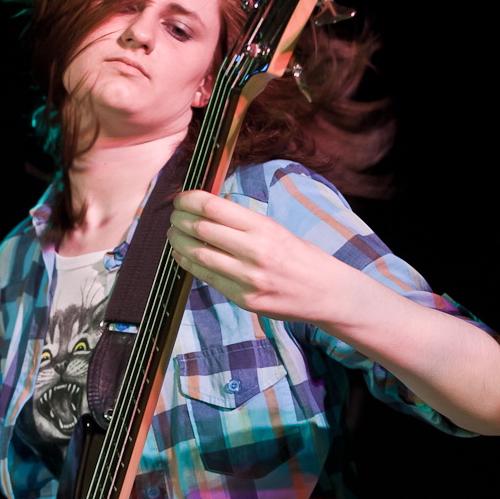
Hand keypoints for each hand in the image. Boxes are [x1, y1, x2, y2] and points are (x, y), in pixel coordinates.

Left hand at [168, 189, 347, 323]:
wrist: (325, 293)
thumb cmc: (301, 257)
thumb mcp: (276, 230)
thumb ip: (244, 223)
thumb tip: (208, 209)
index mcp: (263, 228)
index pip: (214, 207)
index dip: (189, 200)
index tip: (180, 199)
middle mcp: (255, 252)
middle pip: (201, 229)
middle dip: (180, 219)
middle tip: (173, 216)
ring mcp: (248, 278)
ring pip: (198, 255)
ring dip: (179, 242)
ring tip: (174, 234)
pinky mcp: (244, 299)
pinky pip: (208, 278)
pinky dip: (189, 264)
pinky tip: (183, 255)